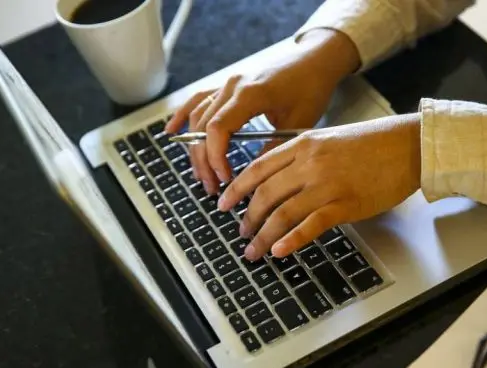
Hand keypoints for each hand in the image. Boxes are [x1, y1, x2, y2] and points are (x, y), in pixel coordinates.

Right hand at [164, 29, 359, 193]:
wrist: (314, 60)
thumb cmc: (311, 87)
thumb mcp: (298, 123)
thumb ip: (273, 149)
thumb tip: (255, 178)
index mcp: (250, 94)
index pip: (218, 129)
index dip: (215, 157)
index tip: (225, 179)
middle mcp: (232, 86)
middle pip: (203, 127)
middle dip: (204, 161)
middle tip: (212, 187)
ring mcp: (227, 84)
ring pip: (198, 117)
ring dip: (196, 148)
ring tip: (202, 174)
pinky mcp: (227, 85)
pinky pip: (198, 100)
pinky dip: (183, 116)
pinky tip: (171, 132)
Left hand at [217, 113, 421, 260]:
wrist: (408, 146)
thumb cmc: (373, 143)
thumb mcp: (329, 139)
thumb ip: (303, 156)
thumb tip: (280, 181)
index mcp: (303, 144)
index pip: (258, 168)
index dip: (236, 188)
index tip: (224, 203)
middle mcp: (310, 163)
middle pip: (265, 194)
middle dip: (248, 217)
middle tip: (240, 233)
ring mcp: (327, 184)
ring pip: (283, 213)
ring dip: (263, 235)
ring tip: (254, 250)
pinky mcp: (345, 203)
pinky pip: (311, 225)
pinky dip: (291, 240)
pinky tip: (279, 251)